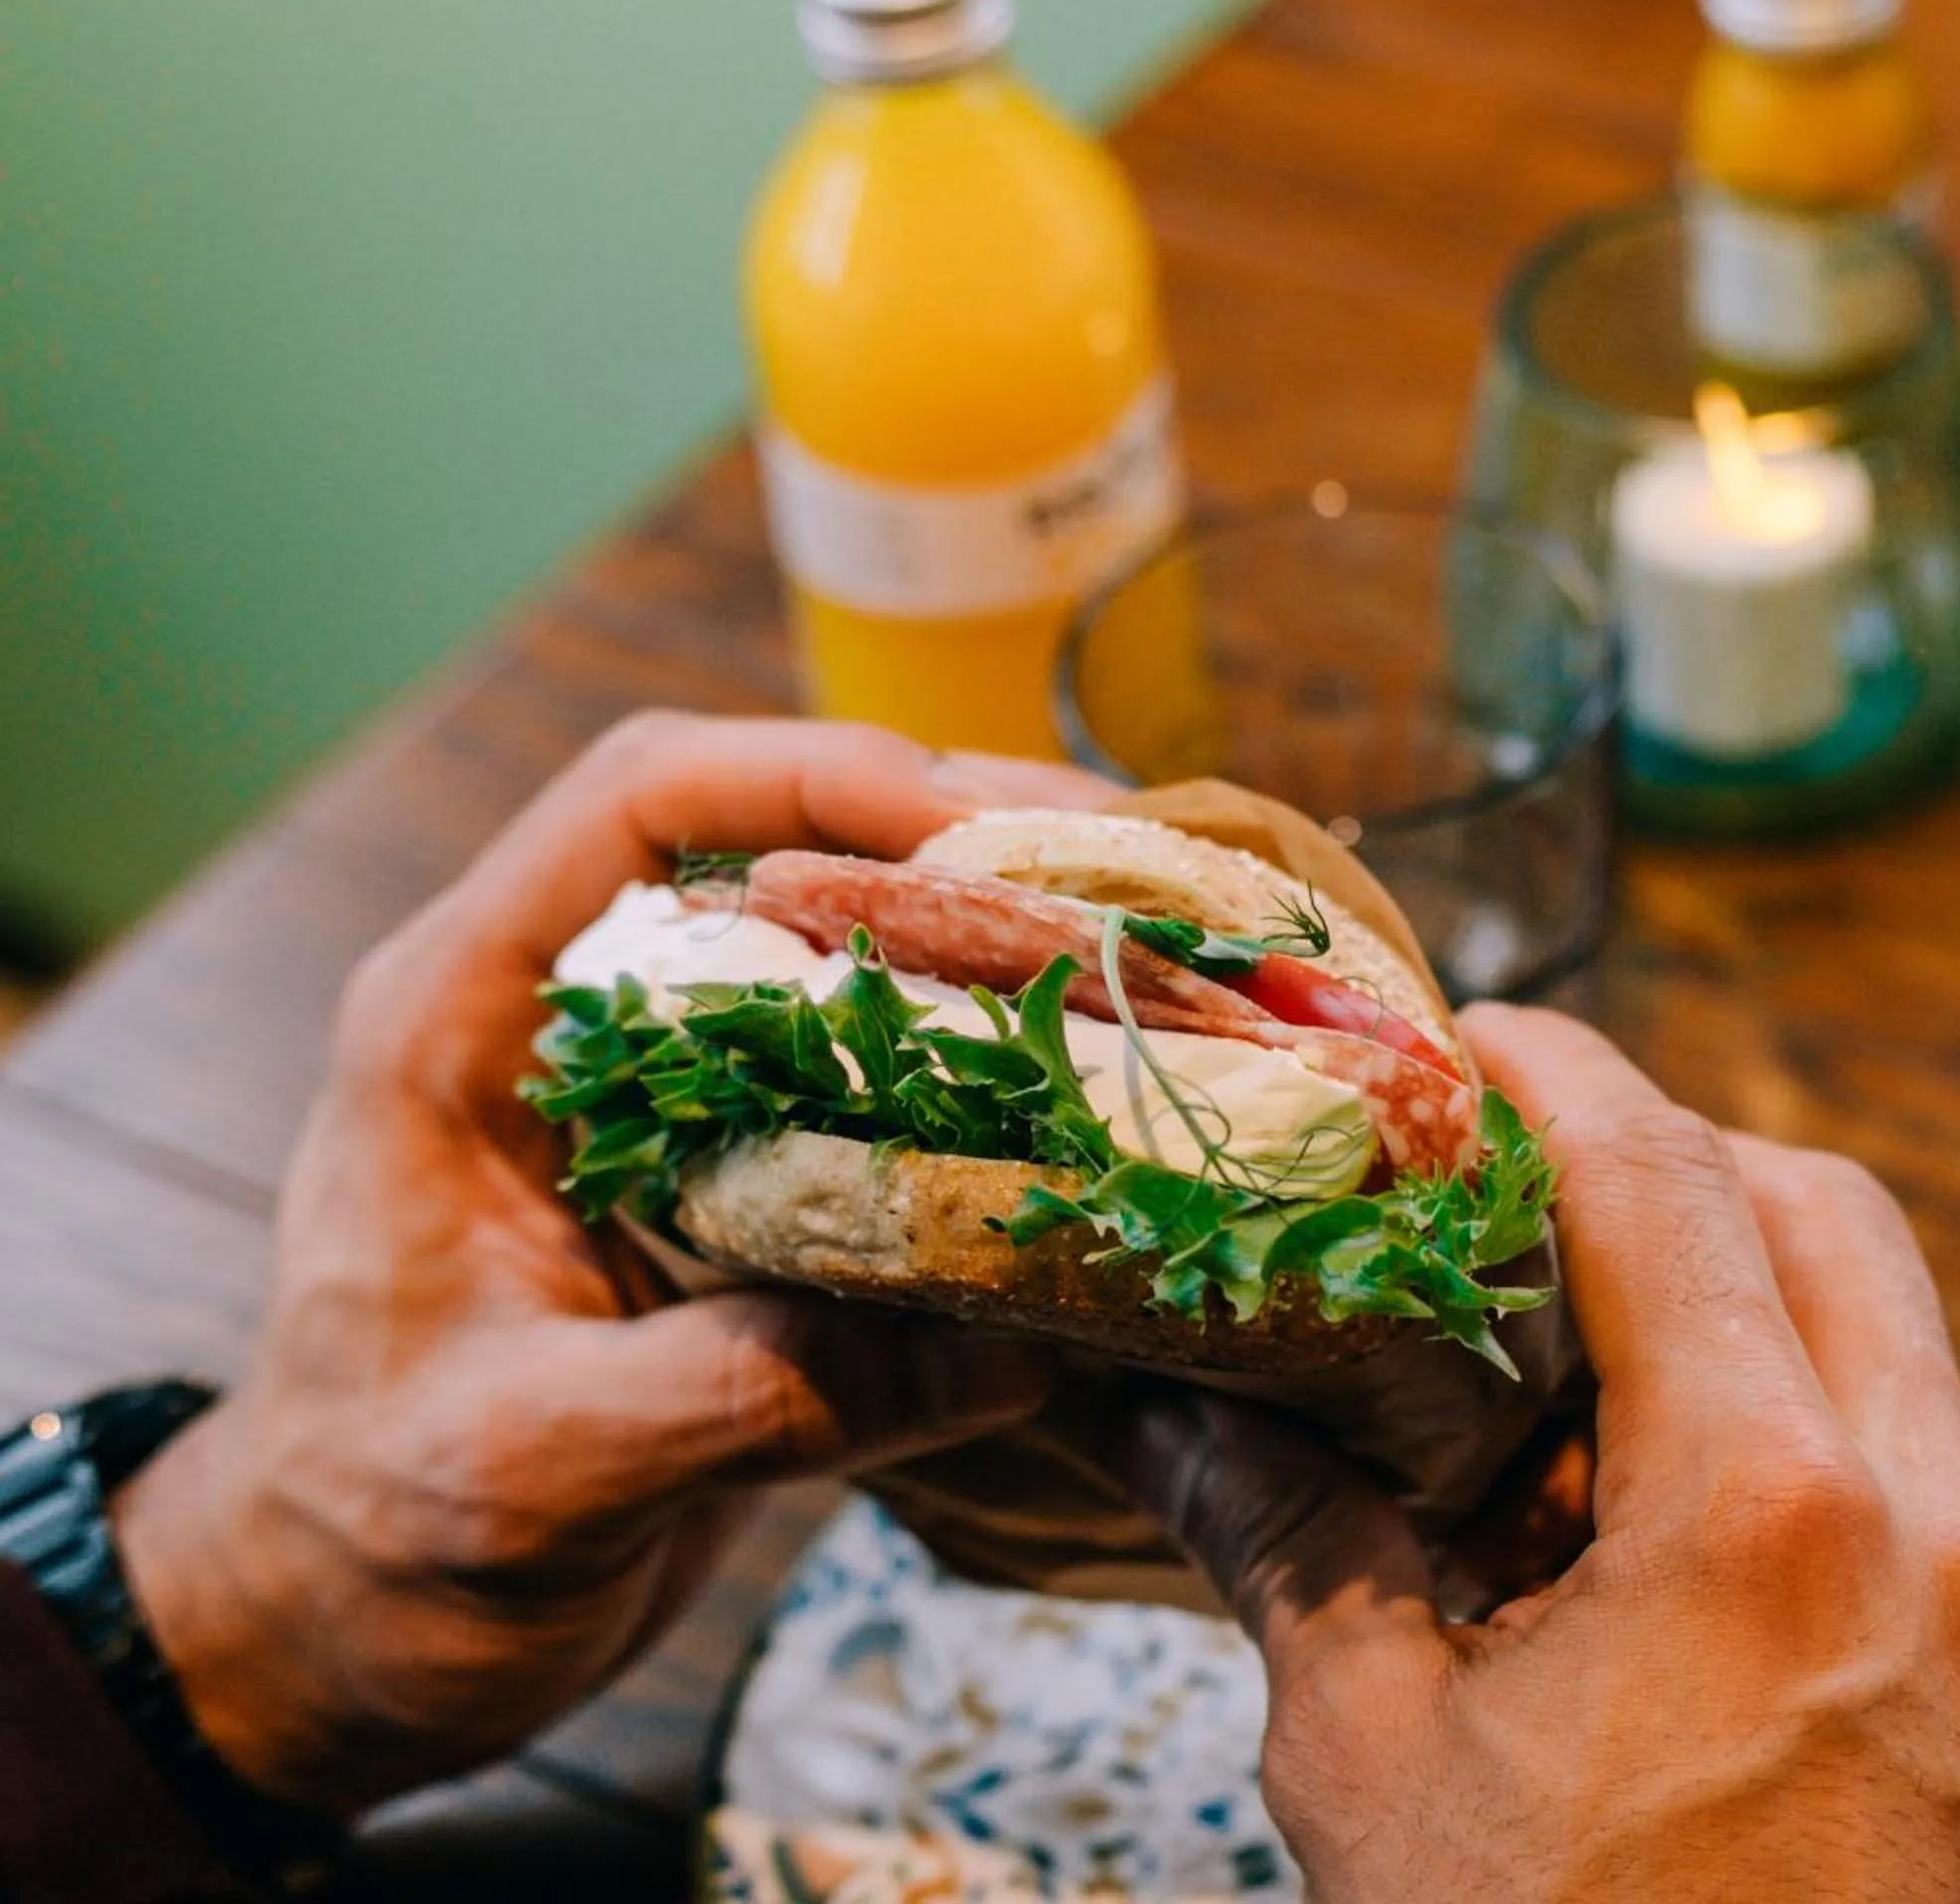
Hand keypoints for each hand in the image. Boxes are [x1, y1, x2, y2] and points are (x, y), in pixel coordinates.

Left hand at [109, 712, 1115, 1815]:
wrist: (339, 1644)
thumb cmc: (373, 1542)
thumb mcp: (540, 1470)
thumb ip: (759, 1395)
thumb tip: (1009, 1343)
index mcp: (466, 1022)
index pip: (641, 805)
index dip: (817, 777)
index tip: (981, 828)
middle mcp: (573, 1026)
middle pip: (776, 839)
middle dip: (961, 834)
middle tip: (1134, 873)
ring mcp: (665, 1103)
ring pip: (846, 950)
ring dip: (999, 940)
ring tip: (1158, 957)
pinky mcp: (738, 1190)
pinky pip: (882, 1086)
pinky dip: (998, 1075)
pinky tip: (1112, 1098)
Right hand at [1112, 1006, 1959, 1901]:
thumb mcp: (1378, 1770)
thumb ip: (1287, 1546)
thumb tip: (1163, 1408)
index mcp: (1763, 1512)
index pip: (1665, 1181)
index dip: (1556, 1074)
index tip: (1468, 1035)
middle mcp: (1919, 1522)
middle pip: (1817, 1208)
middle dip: (1666, 1152)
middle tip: (1514, 1180)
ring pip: (1889, 1327)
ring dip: (1745, 1279)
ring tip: (1572, 1357)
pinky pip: (1920, 1455)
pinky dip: (1804, 1407)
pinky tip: (1662, 1505)